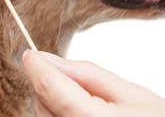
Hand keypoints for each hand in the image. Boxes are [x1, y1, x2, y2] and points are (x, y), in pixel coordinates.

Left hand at [22, 50, 164, 116]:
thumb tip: (49, 58)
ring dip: (54, 105)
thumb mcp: (134, 93)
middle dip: (50, 86)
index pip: (49, 88)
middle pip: (41, 104)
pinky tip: (84, 115)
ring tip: (91, 104)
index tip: (30, 54)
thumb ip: (88, 75)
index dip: (37, 66)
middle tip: (80, 83)